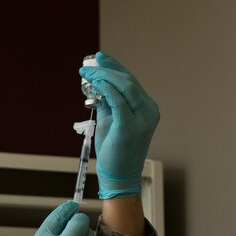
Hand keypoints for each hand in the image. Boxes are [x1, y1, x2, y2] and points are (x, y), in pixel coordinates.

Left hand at [79, 51, 158, 198]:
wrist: (119, 176)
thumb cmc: (115, 151)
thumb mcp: (112, 121)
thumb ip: (108, 103)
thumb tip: (97, 86)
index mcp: (146, 108)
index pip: (131, 82)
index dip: (115, 67)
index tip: (100, 58)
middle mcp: (148, 111)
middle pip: (128, 81)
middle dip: (106, 69)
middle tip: (88, 65)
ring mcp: (142, 119)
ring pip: (124, 87)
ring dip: (103, 77)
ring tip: (87, 73)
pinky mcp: (130, 127)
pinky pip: (118, 101)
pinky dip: (106, 90)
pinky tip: (95, 85)